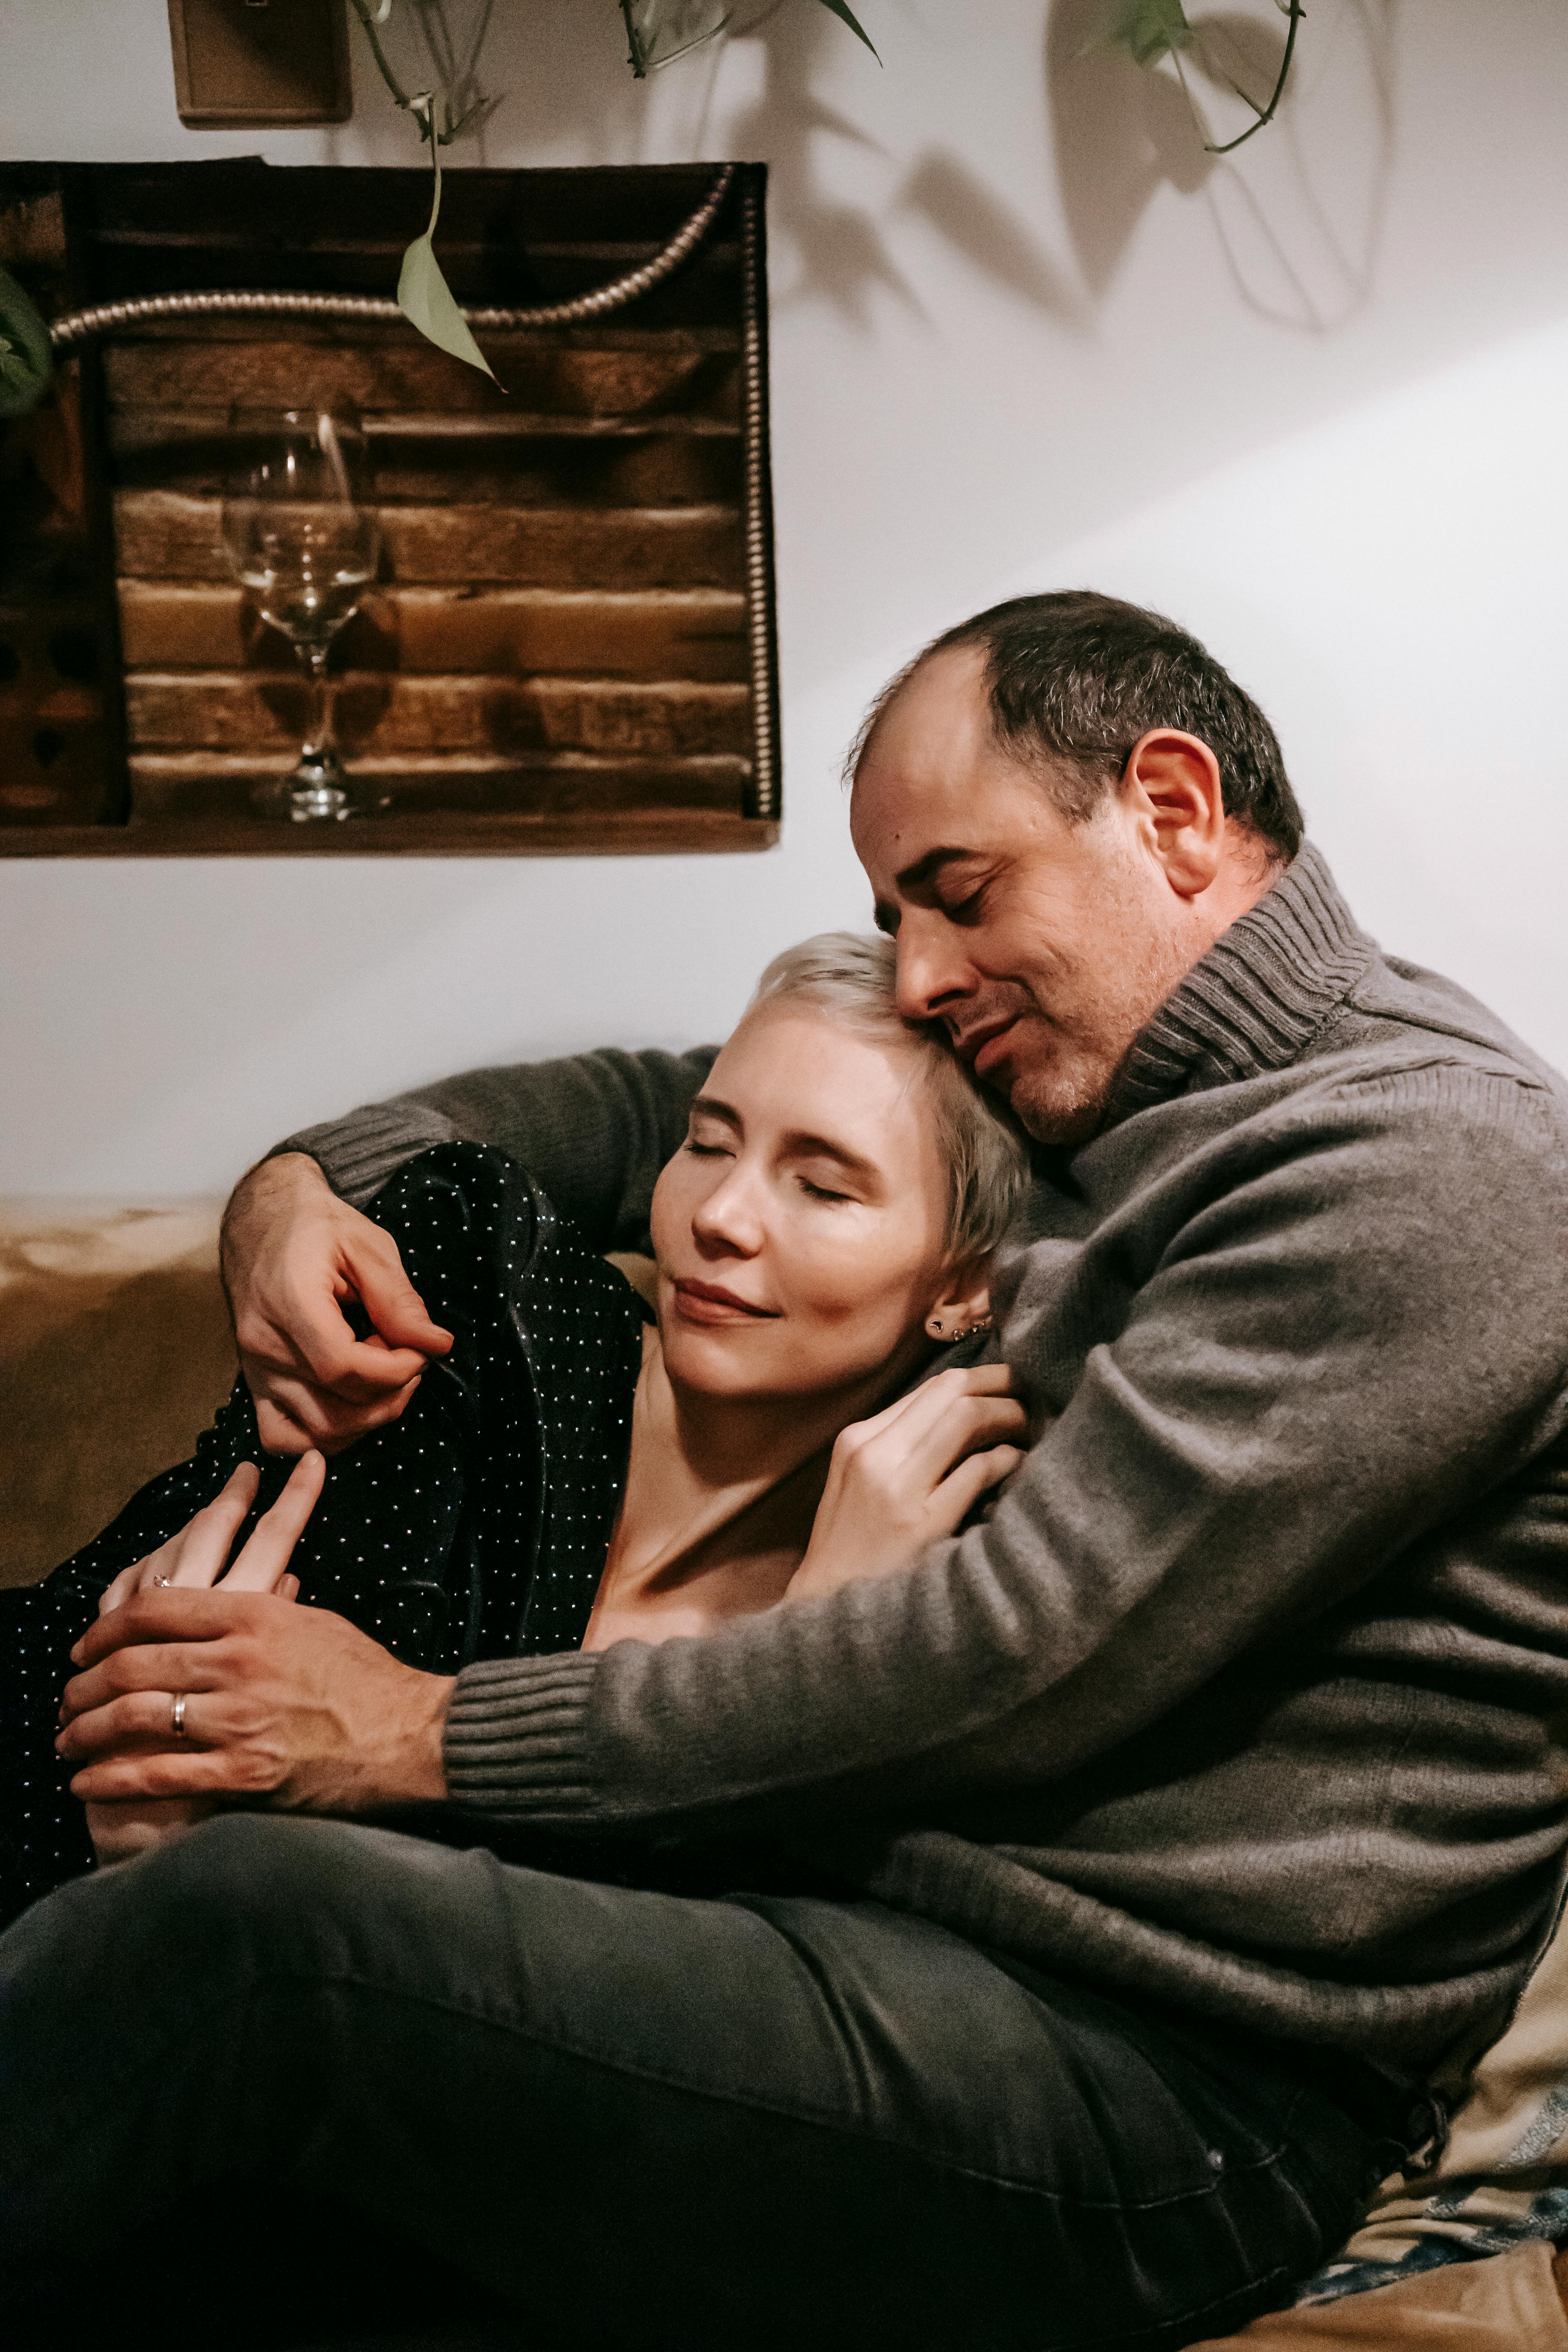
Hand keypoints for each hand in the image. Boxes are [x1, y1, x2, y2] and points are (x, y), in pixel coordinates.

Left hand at [57, 1588, 454, 1819]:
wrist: (412, 1733)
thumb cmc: (368, 1676)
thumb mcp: (313, 1622)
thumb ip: (260, 1609)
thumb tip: (214, 1606)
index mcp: (257, 1615)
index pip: (156, 1609)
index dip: (106, 1627)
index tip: (85, 1644)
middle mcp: (241, 1662)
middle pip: (134, 1662)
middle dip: (84, 1682)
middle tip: (66, 1695)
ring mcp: (240, 1719)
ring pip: (135, 1716)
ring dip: (86, 1730)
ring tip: (67, 1738)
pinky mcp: (244, 1772)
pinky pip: (158, 1773)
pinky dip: (111, 1778)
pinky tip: (87, 1781)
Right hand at [221, 1152, 452, 1455]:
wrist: (261, 1219)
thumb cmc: (316, 1227)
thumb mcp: (368, 1247)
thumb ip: (400, 1301)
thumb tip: (437, 1345)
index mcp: (290, 1302)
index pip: (345, 1368)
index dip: (395, 1371)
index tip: (420, 1351)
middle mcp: (263, 1344)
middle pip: (335, 1410)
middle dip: (390, 1395)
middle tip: (408, 1358)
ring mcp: (253, 1369)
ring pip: (315, 1434)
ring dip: (365, 1419)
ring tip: (381, 1374)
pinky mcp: (252, 1381)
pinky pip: (281, 1437)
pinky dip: (322, 1435)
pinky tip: (351, 1404)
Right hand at [787, 1365, 1025, 1601]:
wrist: (827, 1608)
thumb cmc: (854, 1546)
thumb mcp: (863, 1483)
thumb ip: (902, 1445)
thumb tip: (965, 1411)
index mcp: (858, 1439)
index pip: (931, 1387)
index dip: (980, 1379)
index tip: (1008, 1386)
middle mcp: (874, 1453)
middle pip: (951, 1390)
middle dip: (1001, 1385)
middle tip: (1032, 1394)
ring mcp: (896, 1487)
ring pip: (965, 1418)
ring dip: (1009, 1416)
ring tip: (1030, 1427)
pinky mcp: (922, 1524)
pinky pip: (977, 1470)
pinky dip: (1007, 1459)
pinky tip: (1019, 1464)